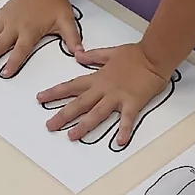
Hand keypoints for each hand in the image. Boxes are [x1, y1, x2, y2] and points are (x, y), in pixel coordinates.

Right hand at [0, 0, 82, 76]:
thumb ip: (73, 40)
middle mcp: (14, 26)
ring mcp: (5, 20)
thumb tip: (82, 54)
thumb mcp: (67, 22)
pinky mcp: (0, 14)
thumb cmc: (56, 6)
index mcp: (30, 31)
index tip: (4, 73)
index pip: (20, 50)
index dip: (13, 61)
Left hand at [37, 41, 168, 148]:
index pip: (72, 86)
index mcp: (98, 78)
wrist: (154, 54)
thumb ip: (93, 56)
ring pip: (97, 113)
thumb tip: (78, 56)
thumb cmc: (135, 53)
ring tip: (72, 136)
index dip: (55, 92)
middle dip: (63, 115)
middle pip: (79, 103)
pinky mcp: (133, 102)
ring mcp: (117, 96)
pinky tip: (119, 142)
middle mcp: (104, 89)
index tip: (40, 98)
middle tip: (49, 126)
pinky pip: (127, 119)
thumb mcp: (110, 52)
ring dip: (84, 125)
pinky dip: (123, 131)